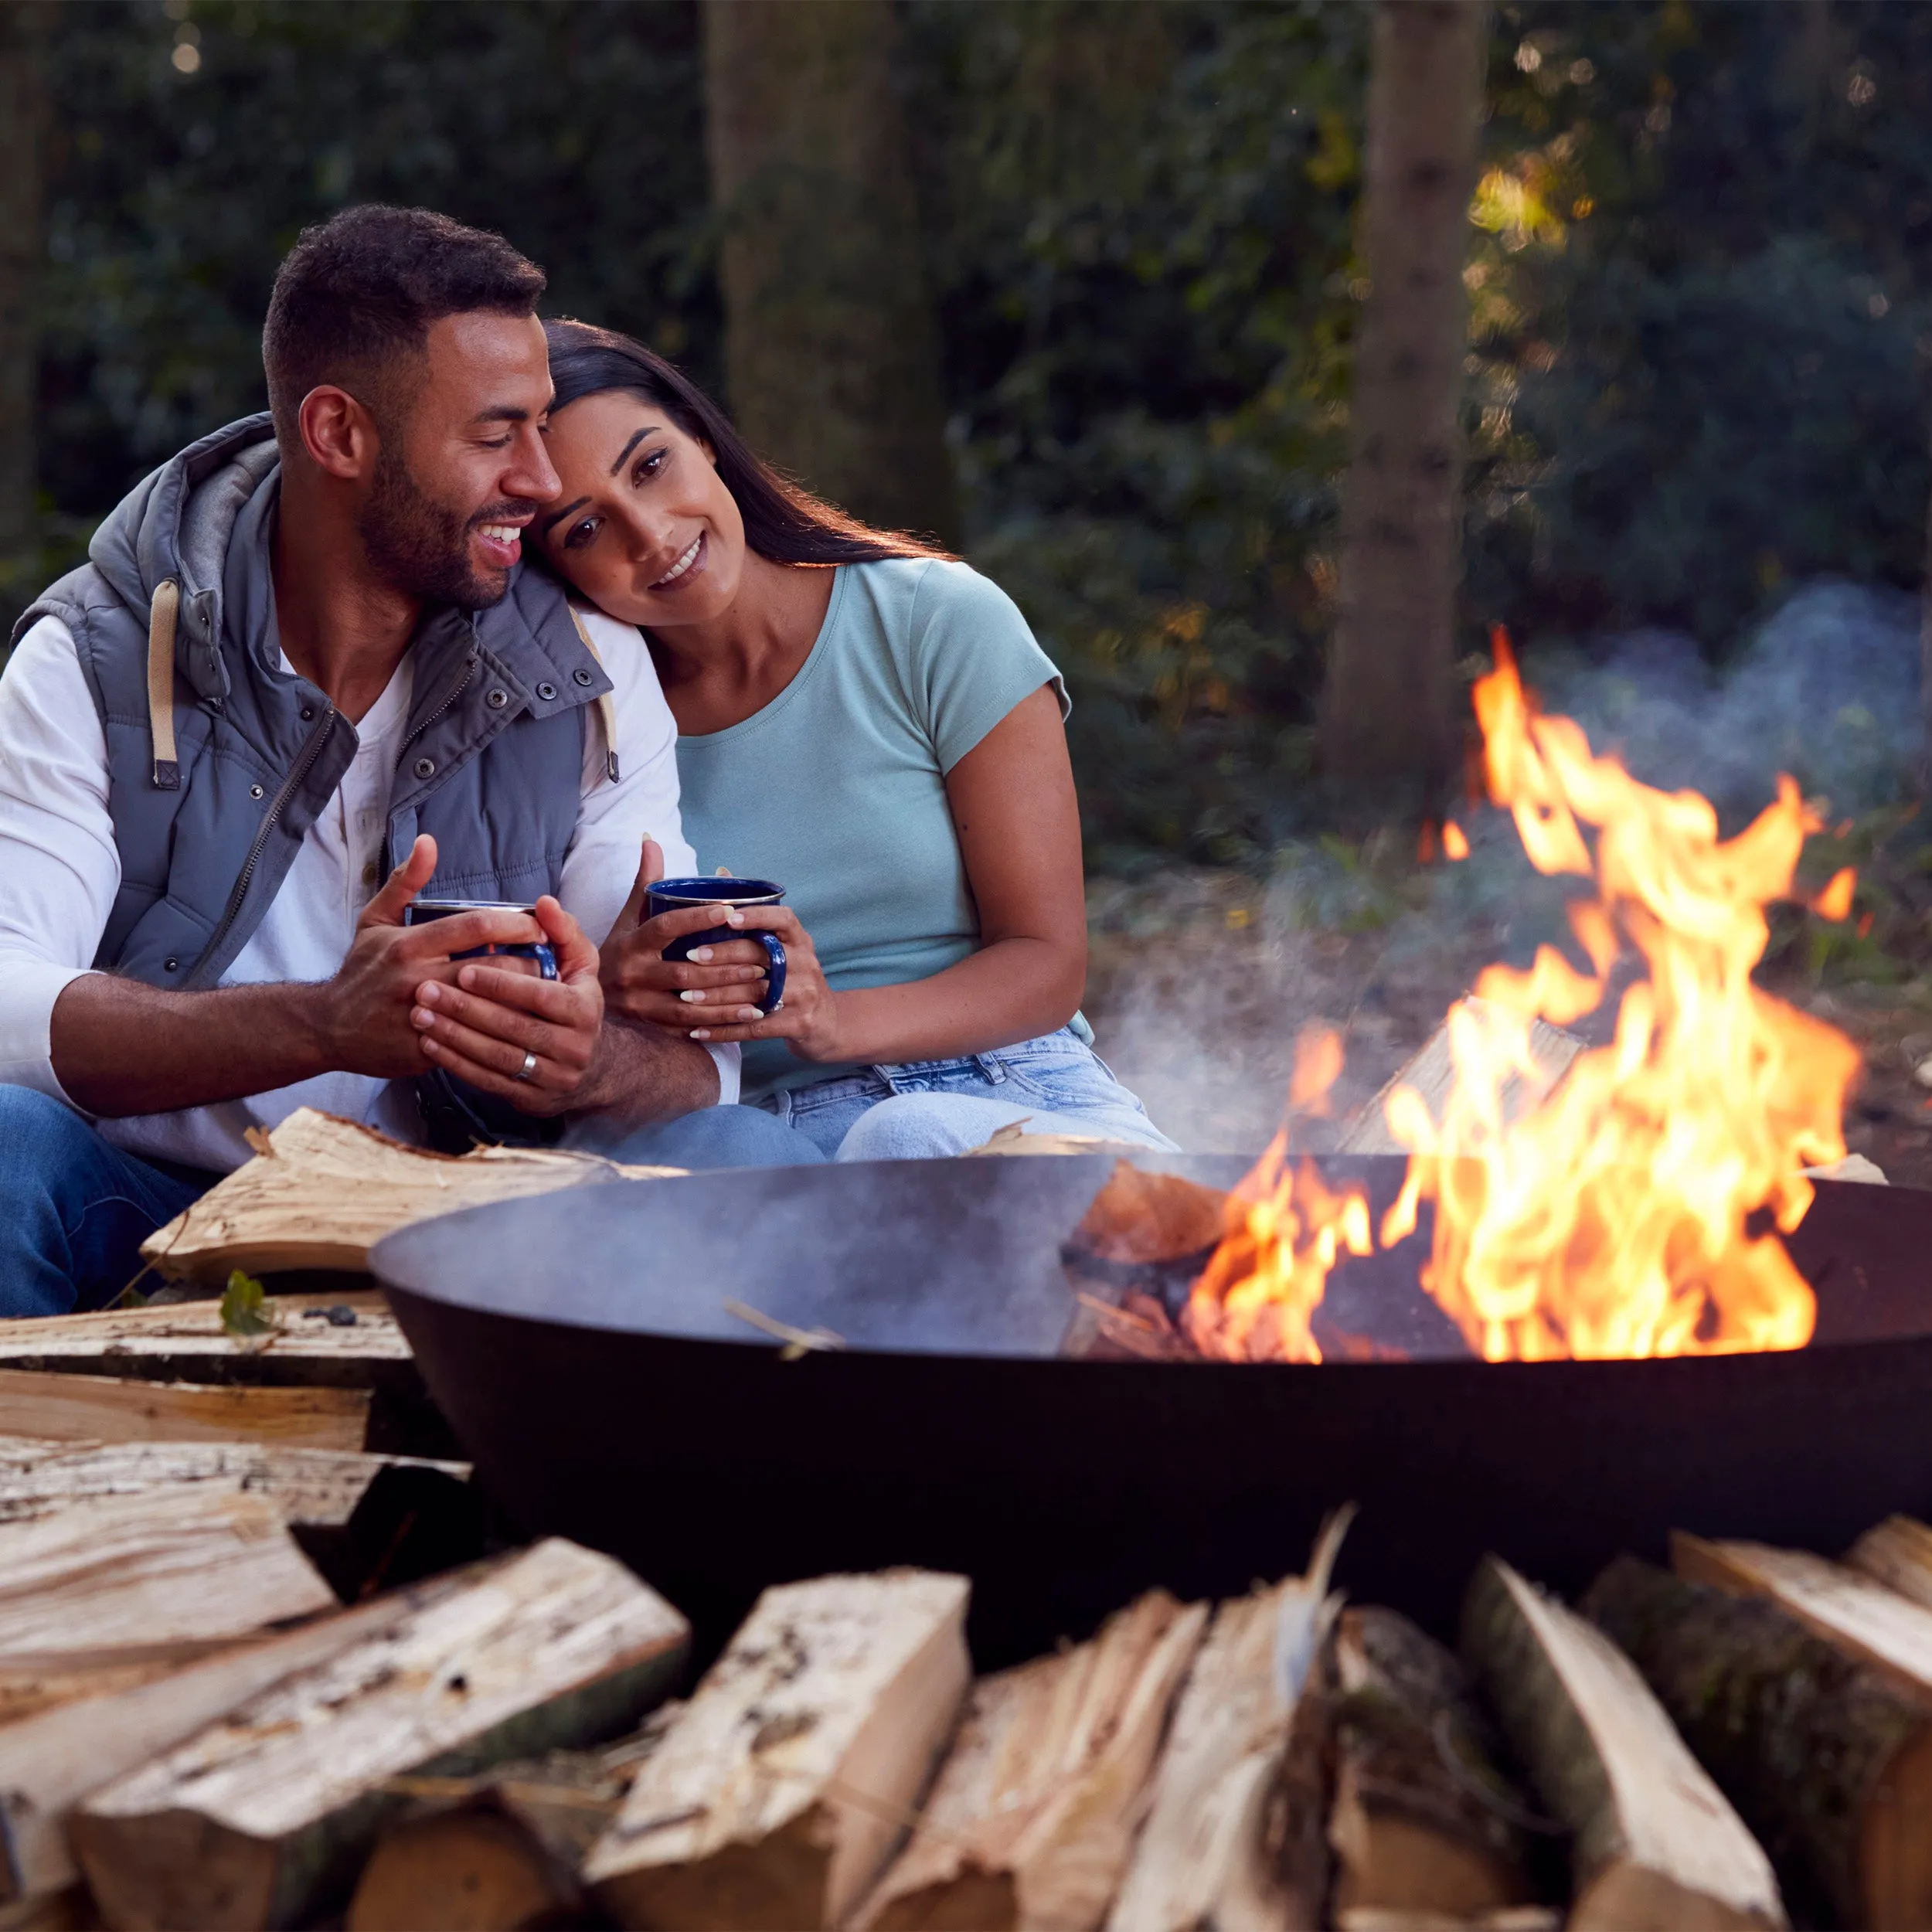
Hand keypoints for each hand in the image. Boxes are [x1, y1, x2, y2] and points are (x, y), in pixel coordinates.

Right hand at [313, 836, 548, 1077]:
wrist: (328, 1028)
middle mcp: (417, 978)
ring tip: (545, 992)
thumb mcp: (374, 921)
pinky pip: (476, 1038)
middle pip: (493, 968)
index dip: (514, 925)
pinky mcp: (427, 1048)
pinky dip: (501, 1031)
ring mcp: (423, 1016)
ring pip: (492, 1007)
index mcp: (409, 945)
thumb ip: (404, 882)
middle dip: (530, 965)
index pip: (475, 926)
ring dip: (523, 999)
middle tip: (551, 963)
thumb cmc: (361, 971)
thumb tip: (428, 842)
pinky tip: (520, 1026)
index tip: (538, 927)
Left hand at [408, 895, 605, 1114]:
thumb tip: (543, 903)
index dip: (503, 984)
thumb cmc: (573, 1001)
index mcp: (586, 1008)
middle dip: (467, 1009)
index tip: (463, 969)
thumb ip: (561, 930)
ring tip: (420, 1015)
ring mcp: (554, 1077)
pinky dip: (456, 1063)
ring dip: (455, 1036)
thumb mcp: (579, 963)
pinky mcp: (533, 1099)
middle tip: (426, 990)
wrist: (588, 1067)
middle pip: (515, 1027)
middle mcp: (575, 1047)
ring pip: (498, 1057)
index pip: (542, 996)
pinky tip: (430, 1044)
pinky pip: (489, 1081)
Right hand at [599, 837, 771, 1031]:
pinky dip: (721, 1022)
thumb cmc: (620, 950)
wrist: (588, 998)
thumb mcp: (628, 917)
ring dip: (730, 997)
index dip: (696, 918)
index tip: (728, 911)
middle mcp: (634, 975)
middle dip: (725, 967)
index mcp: (630, 944)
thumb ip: (645, 882)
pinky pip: (691, 1027)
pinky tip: (749, 1015)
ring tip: (762, 986)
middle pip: (684, 972)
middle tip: (761, 960)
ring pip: (691, 1004)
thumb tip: (650, 839)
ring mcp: (642, 1006)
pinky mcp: (652, 1028)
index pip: (666, 928)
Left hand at [684, 907, 843, 1062]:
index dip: (756, 915)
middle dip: (723, 955)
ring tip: (685, 996)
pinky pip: (755, 1028)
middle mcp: (806, 963)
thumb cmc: (792, 978)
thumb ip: (753, 917)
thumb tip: (721, 872)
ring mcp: (805, 994)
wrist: (826, 1024)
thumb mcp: (784, 947)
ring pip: (754, 993)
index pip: (783, 919)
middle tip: (690, 957)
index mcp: (800, 940)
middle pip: (761, 955)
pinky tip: (698, 1031)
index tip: (726, 915)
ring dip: (716, 996)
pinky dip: (724, 1030)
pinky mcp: (799, 1024)